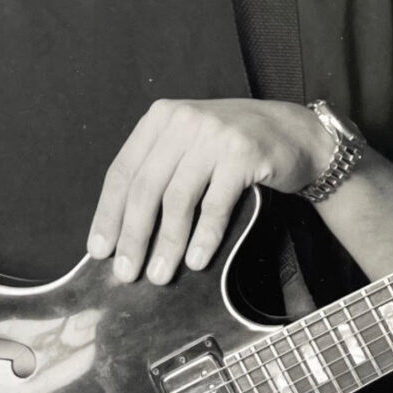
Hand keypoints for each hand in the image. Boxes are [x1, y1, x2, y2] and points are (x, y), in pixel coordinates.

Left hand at [86, 98, 331, 284]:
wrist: (292, 132)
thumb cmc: (232, 145)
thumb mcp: (188, 142)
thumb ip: (158, 169)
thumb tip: (121, 230)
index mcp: (160, 117)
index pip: (123, 170)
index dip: (108, 213)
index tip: (99, 249)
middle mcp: (183, 120)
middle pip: (146, 187)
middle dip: (133, 235)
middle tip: (126, 273)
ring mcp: (214, 135)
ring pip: (178, 199)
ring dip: (166, 243)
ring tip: (159, 275)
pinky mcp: (242, 154)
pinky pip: (215, 204)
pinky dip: (203, 236)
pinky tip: (196, 260)